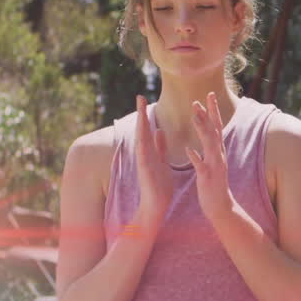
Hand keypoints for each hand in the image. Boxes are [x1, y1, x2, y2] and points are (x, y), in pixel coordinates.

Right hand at [133, 95, 172, 225]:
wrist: (157, 204)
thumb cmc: (160, 184)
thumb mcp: (162, 161)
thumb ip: (160, 146)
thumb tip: (159, 130)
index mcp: (150, 151)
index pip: (147, 129)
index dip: (145, 114)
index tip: (143, 99)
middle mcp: (145, 154)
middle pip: (142, 131)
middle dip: (140, 114)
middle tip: (138, 96)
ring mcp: (144, 162)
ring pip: (141, 140)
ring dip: (140, 126)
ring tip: (140, 111)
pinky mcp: (146, 171)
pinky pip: (144, 156)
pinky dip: (144, 146)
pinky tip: (143, 136)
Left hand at [185, 92, 234, 223]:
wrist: (221, 207)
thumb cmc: (214, 185)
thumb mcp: (213, 162)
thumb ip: (211, 148)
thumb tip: (210, 134)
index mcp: (218, 151)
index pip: (217, 126)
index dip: (213, 110)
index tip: (209, 95)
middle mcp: (218, 155)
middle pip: (214, 130)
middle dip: (207, 114)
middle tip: (198, 99)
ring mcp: (214, 166)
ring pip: (209, 144)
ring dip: (202, 129)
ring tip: (194, 116)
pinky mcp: (207, 178)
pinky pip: (201, 166)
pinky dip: (195, 157)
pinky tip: (188, 149)